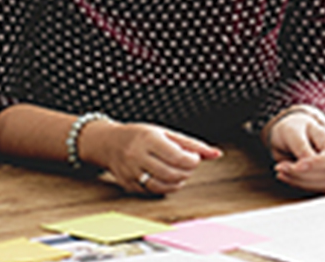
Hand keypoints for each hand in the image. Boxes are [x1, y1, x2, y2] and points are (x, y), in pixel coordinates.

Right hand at [81, 119, 221, 194]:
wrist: (109, 143)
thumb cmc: (140, 136)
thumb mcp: (166, 133)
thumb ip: (192, 144)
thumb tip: (216, 153)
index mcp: (149, 139)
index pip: (177, 156)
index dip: (192, 161)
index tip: (194, 159)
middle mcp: (138, 156)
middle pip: (171, 173)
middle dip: (186, 173)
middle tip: (188, 166)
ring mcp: (131, 172)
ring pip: (161, 186)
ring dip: (177, 183)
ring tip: (180, 174)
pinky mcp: (128, 184)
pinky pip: (151, 192)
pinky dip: (165, 188)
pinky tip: (167, 180)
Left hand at [265, 111, 324, 192]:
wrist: (290, 136)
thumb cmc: (293, 129)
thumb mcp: (293, 132)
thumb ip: (301, 146)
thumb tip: (307, 163)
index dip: (317, 164)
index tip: (297, 165)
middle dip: (301, 173)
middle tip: (279, 166)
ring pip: (321, 186)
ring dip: (298, 180)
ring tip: (280, 169)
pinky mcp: (322, 182)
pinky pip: (314, 190)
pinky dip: (297, 184)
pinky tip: (284, 176)